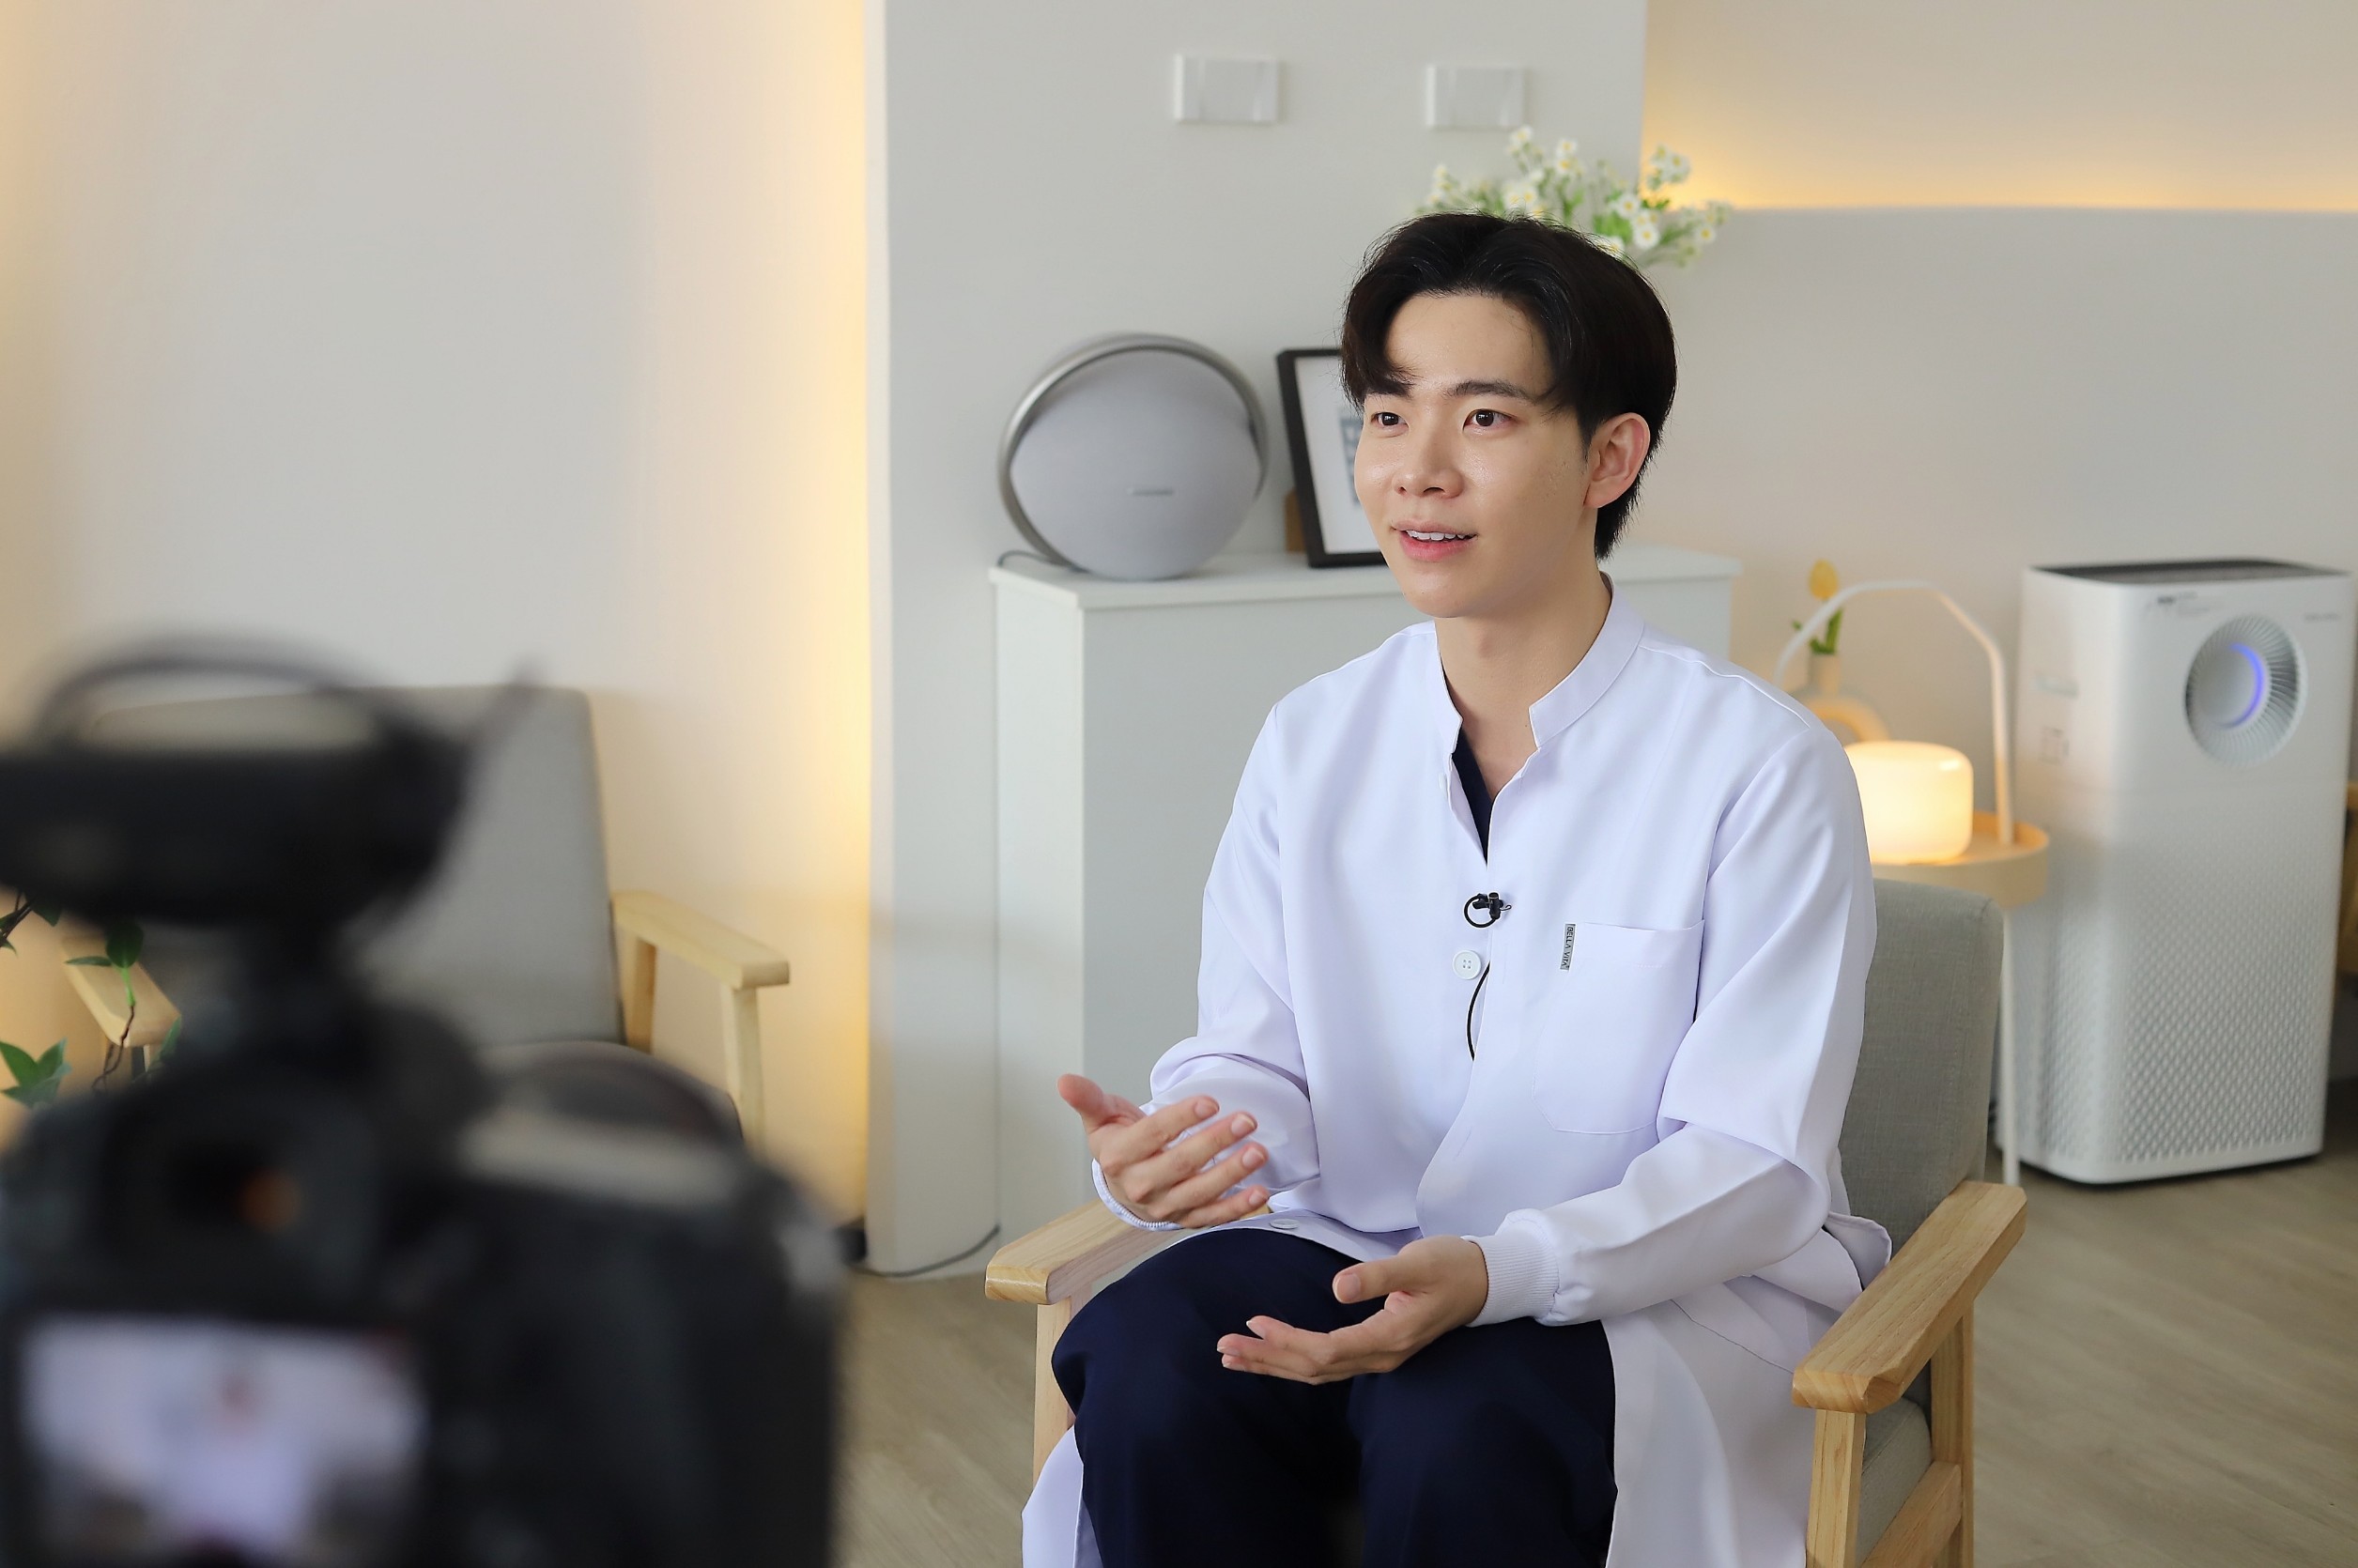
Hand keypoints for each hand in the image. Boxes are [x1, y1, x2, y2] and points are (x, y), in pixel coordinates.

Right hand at [1058, 1074, 1270, 1227]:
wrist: (1123, 1184)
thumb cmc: (1119, 1143)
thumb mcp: (1101, 1117)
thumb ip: (1088, 1098)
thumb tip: (1065, 1080)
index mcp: (1119, 1158)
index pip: (1152, 1136)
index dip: (1181, 1119)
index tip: (1210, 1101)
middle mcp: (1140, 1186)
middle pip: (1181, 1164)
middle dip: (1216, 1141)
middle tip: (1246, 1119)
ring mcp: (1165, 1207)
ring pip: (1200, 1192)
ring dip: (1232, 1173)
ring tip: (1257, 1151)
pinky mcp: (1186, 1220)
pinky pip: (1213, 1217)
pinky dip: (1238, 1207)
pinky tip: (1260, 1191)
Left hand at [1216, 1235, 1489, 1383]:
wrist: (1486, 1280)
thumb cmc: (1452, 1266)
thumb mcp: (1416, 1263)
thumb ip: (1377, 1276)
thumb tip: (1337, 1289)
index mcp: (1389, 1337)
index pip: (1326, 1350)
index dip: (1286, 1343)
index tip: (1251, 1328)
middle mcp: (1381, 1355)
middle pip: (1314, 1368)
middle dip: (1268, 1360)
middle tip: (1223, 1349)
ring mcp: (1380, 1354)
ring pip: (1318, 1369)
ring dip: (1276, 1362)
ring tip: (1235, 1355)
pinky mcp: (1376, 1346)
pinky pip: (1328, 1360)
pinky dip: (1295, 1356)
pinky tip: (1273, 1348)